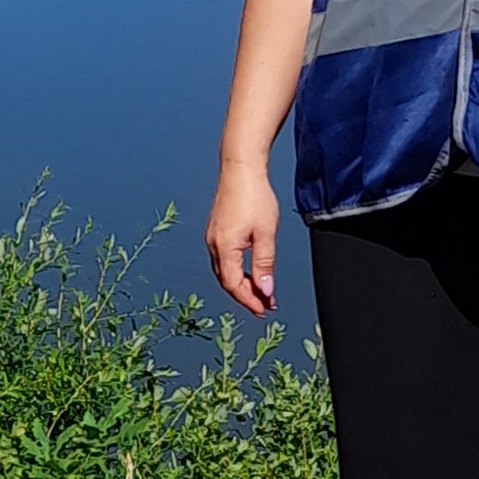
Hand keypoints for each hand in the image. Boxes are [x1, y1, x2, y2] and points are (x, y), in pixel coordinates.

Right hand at [205, 161, 279, 317]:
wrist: (240, 169)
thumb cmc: (254, 196)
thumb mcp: (266, 233)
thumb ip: (265, 263)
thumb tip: (265, 289)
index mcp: (224, 247)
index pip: (234, 285)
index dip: (249, 301)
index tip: (264, 309)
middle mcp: (213, 244)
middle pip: (227, 281)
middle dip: (246, 295)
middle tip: (265, 304)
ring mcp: (212, 237)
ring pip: (224, 271)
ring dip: (241, 284)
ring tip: (260, 291)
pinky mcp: (216, 230)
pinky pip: (223, 259)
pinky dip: (236, 270)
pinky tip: (249, 270)